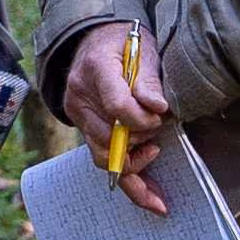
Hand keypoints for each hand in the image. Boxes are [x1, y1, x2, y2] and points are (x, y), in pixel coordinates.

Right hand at [57, 20, 175, 219]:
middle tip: (159, 130)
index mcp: (96, 70)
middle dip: (140, 140)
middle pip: (109, 136)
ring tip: (155, 153)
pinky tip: (153, 199)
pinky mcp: (84, 130)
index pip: (117, 105)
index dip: (142, 119)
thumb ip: (150, 80)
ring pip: (105, 156)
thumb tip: (157, 107)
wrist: (97, 40)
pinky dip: (131, 183)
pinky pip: (105, 162)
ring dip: (135, 163)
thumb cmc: (125, 43)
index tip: (160, 117)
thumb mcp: (143, 50)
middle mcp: (80, 96)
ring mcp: (78, 116)